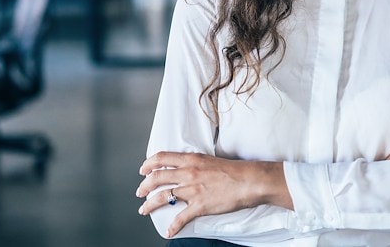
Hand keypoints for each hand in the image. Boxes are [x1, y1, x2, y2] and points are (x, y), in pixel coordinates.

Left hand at [135, 152, 291, 236]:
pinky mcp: (200, 205)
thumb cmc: (234, 170)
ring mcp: (193, 189)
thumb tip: (185, 167)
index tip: (143, 169)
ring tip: (144, 209)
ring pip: (163, 196)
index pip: (162, 157)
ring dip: (150, 205)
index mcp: (191, 159)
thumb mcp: (210, 160)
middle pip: (157, 177)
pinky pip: (181, 218)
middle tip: (140, 191)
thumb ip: (195, 163)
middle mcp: (188, 172)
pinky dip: (173, 226)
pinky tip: (169, 231)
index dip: (148, 164)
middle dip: (144, 186)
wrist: (249, 180)